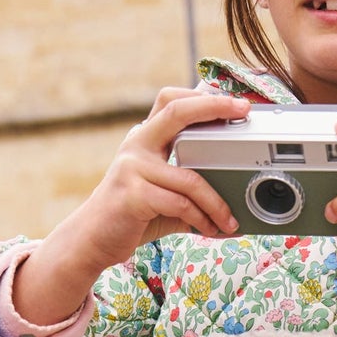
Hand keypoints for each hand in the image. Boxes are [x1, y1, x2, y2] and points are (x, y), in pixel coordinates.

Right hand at [80, 87, 249, 260]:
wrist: (93, 239)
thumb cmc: (133, 215)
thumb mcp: (164, 194)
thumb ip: (191, 186)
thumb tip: (234, 195)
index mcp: (144, 139)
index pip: (172, 102)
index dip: (204, 97)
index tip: (235, 101)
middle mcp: (137, 145)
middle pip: (177, 112)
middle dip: (214, 107)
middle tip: (243, 110)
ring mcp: (132, 167)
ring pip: (190, 177)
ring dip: (217, 203)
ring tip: (230, 221)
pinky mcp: (132, 194)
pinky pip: (180, 204)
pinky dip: (200, 219)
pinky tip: (209, 229)